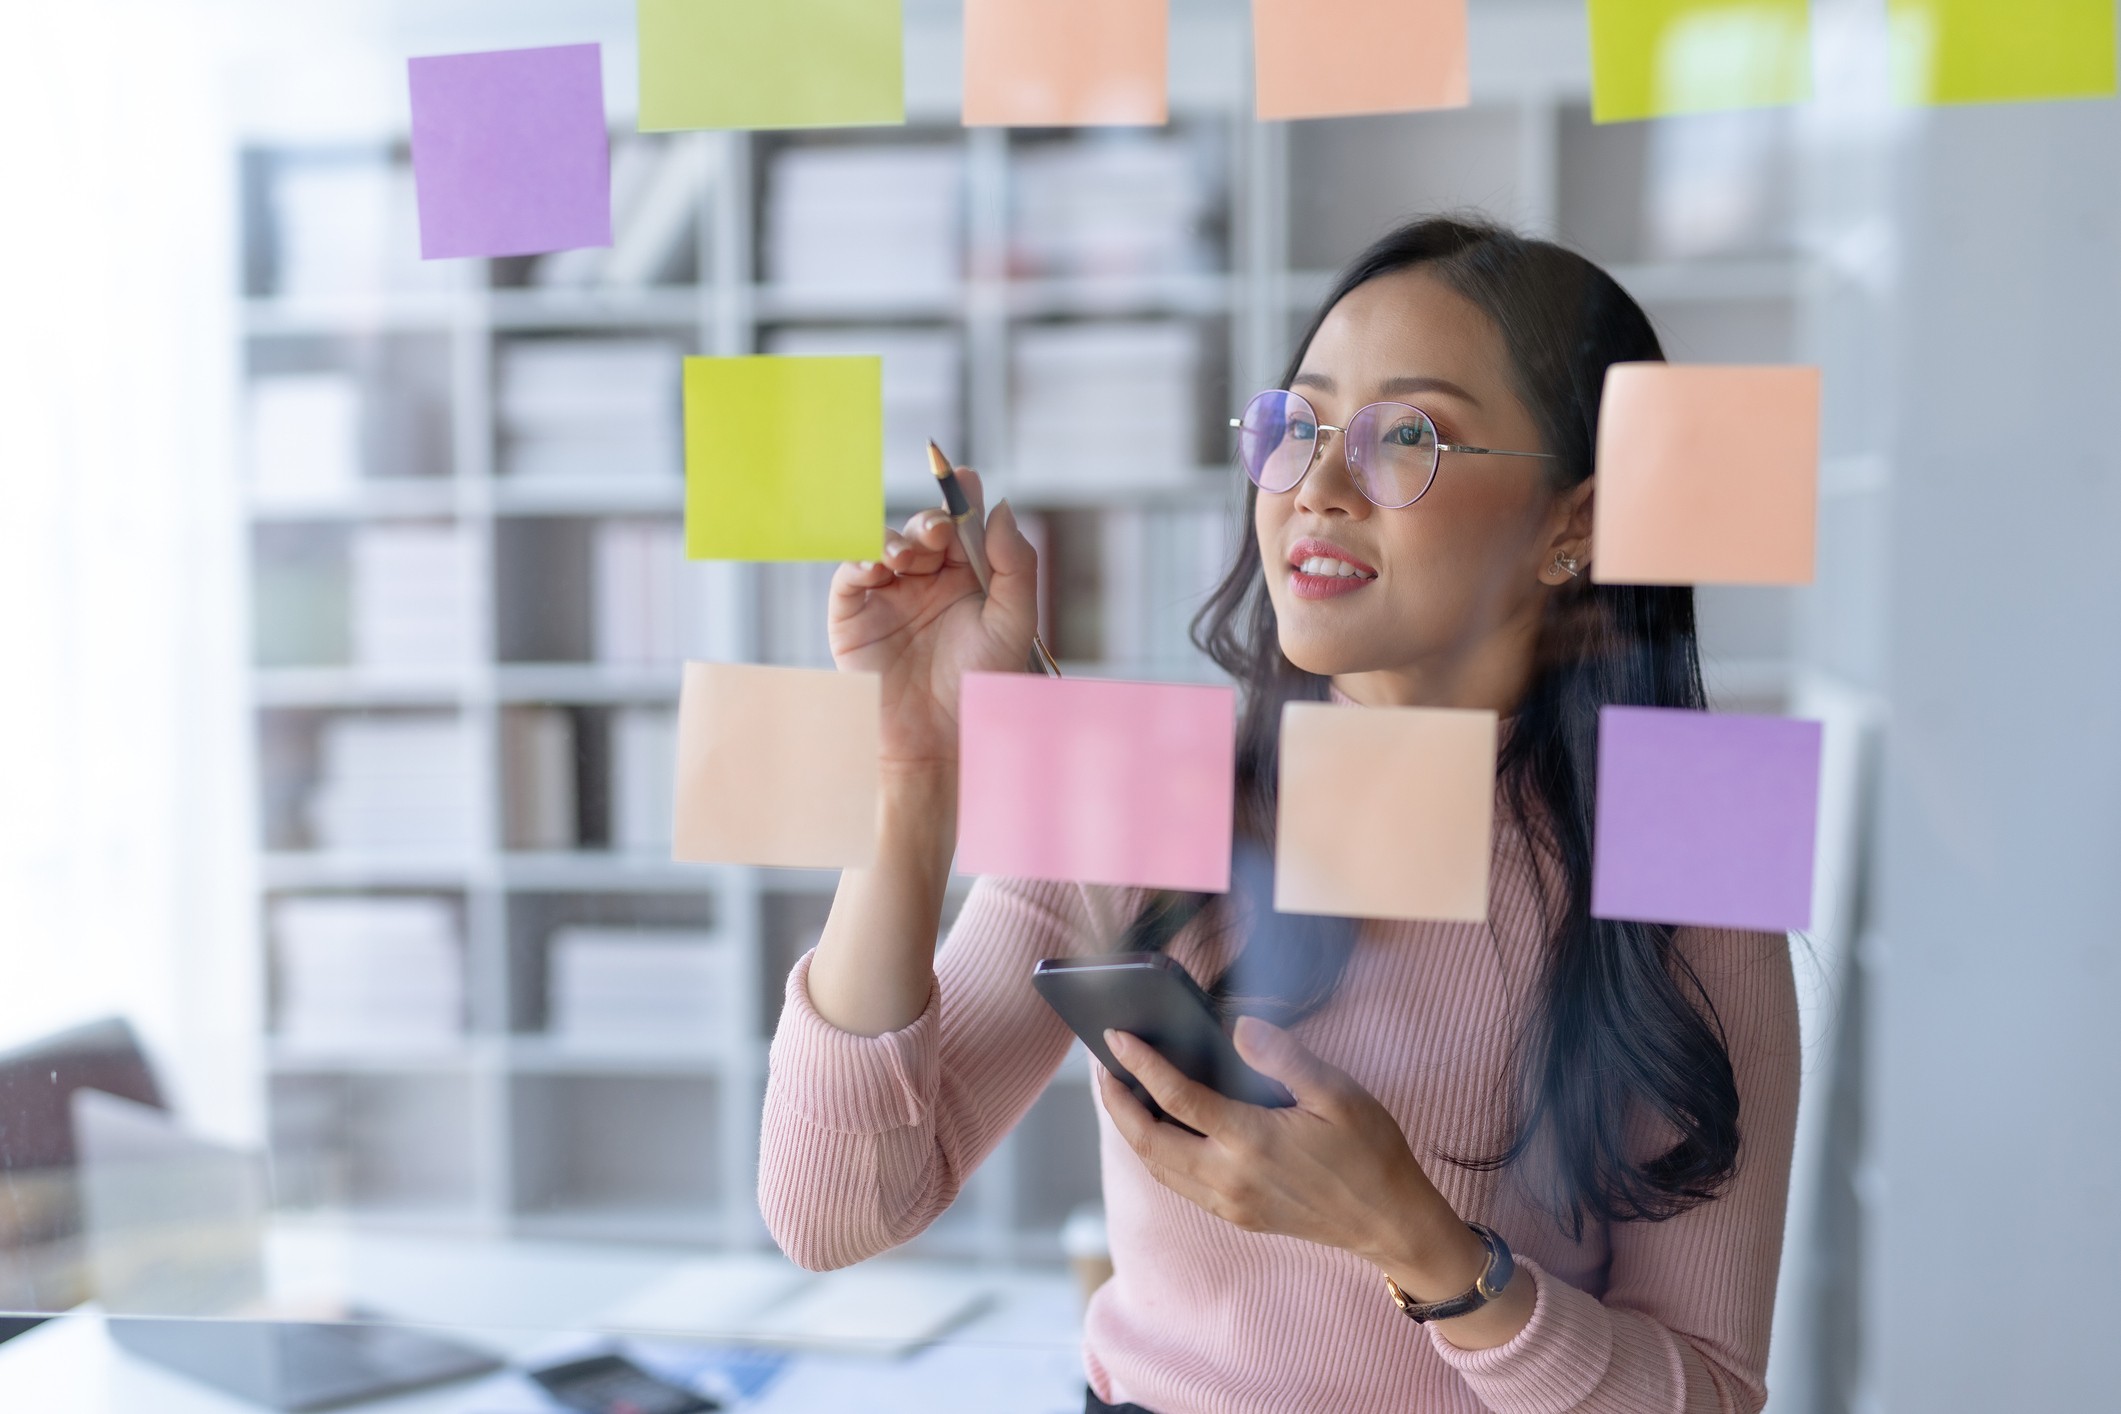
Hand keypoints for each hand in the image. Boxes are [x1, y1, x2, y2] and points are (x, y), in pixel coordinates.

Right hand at [827, 468, 1038, 776]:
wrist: (938, 738)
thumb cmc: (979, 685)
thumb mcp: (1013, 622)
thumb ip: (1015, 564)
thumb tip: (1000, 508)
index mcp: (966, 581)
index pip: (963, 528)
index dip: (961, 498)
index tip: (965, 476)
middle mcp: (927, 583)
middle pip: (925, 530)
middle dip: (933, 521)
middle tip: (942, 530)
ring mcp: (888, 595)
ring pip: (887, 544)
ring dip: (898, 539)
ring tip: (910, 556)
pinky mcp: (853, 614)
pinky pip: (850, 572)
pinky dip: (861, 558)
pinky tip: (879, 566)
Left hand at [1096, 1017, 1484, 1299]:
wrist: (1391, 1222)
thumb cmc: (1370, 1151)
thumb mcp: (1339, 1093)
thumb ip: (1286, 1057)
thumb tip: (1239, 1027)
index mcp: (1252, 1142)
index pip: (1177, 1098)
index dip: (1140, 1064)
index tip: (1116, 1036)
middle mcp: (1231, 1178)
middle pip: (1149, 1140)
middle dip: (1115, 1103)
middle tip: (1100, 1068)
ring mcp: (1231, 1203)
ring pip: (1158, 1166)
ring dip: (1131, 1130)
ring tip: (1120, 1093)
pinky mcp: (1238, 1216)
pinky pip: (1180, 1184)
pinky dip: (1158, 1153)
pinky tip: (1161, 1127)